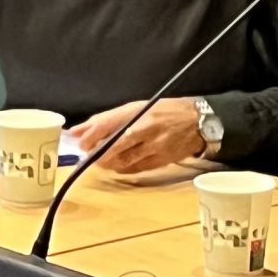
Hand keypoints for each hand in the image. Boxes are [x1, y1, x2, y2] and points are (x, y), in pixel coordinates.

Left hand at [69, 97, 203, 173]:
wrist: (200, 122)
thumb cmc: (165, 111)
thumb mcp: (138, 107)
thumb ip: (109, 119)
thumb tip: (77, 130)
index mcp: (139, 111)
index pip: (108, 123)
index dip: (91, 135)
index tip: (79, 142)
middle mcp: (146, 128)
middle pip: (115, 145)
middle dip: (98, 153)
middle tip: (89, 155)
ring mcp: (155, 146)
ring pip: (124, 160)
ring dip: (108, 163)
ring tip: (102, 160)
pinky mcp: (161, 161)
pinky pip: (136, 169)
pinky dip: (123, 169)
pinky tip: (118, 165)